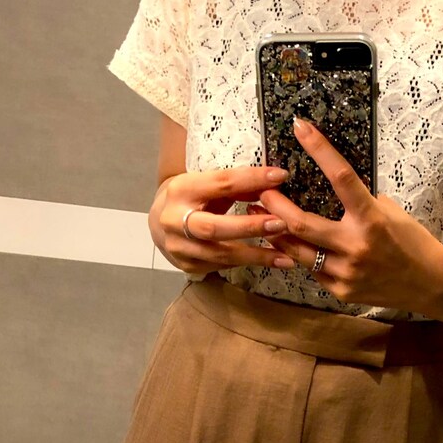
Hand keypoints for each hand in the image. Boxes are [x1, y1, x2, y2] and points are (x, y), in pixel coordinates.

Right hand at [153, 166, 297, 273]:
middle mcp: (174, 220)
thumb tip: (273, 185)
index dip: (252, 179)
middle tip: (281, 224)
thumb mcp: (208, 185)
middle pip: (214, 227)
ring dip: (256, 255)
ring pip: (220, 254)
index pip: (221, 183)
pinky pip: (221, 266)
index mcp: (181, 190)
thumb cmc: (191, 199)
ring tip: (285, 256)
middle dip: (249, 227)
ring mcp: (179, 247)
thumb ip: (237, 187)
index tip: (280, 176)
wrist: (158, 222)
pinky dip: (247, 263)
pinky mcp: (187, 266)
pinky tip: (270, 262)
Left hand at [258, 116, 442, 312]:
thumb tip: (333, 184)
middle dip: (275, 206)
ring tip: (260, 218)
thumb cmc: (412, 242)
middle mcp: (356, 246)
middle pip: (302, 224)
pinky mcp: (342, 290)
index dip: (319, 149)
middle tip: (259, 192)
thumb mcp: (391, 212)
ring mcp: (347, 272)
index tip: (300, 127)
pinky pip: (313, 271)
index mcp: (372, 219)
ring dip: (276, 234)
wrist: (429, 284)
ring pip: (299, 252)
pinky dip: (302, 256)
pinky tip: (291, 245)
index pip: (341, 177)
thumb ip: (361, 201)